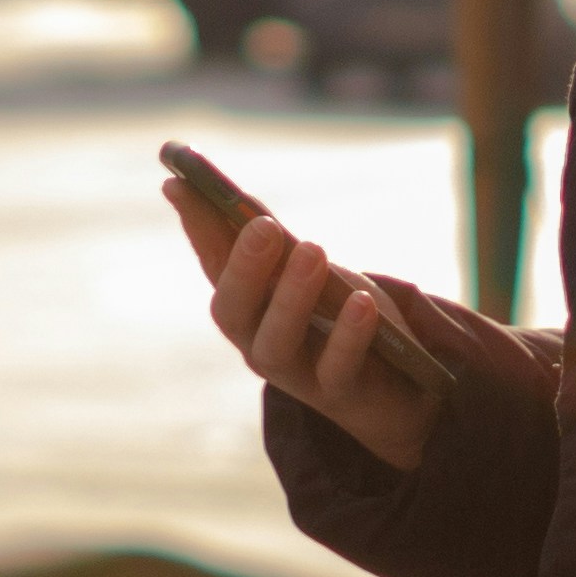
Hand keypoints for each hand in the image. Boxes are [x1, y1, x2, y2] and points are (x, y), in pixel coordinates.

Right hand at [207, 207, 440, 471]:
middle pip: (233, 311)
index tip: (180, 184)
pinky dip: (348, 334)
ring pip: (278, 342)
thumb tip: (206, 188)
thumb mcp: (306, 268)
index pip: (213, 263)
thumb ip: (267, 236)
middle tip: (264, 226)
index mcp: (245, 306)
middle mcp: (258, 341)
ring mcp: (295, 372)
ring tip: (313, 250)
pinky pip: (337, 366)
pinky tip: (363, 302)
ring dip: (292, 296)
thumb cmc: (338, 315)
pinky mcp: (339, 392)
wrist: (395, 382)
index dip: (195, 226)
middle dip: (244, 268)